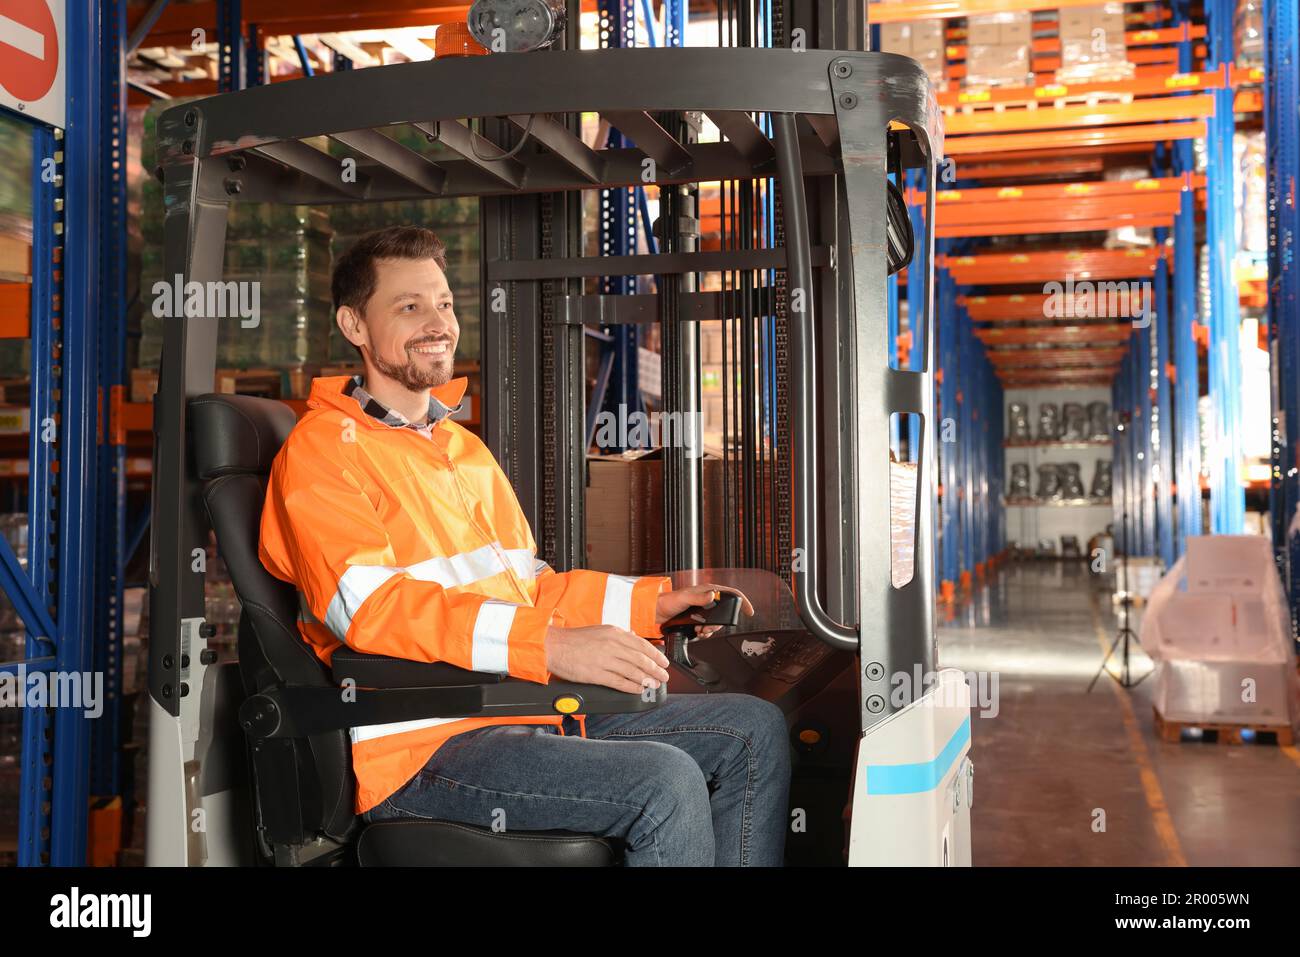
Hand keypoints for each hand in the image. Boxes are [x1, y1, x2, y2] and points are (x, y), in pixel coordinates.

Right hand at [544, 624, 670, 693]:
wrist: (554, 646)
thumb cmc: (575, 639)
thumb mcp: (601, 630)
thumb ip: (619, 635)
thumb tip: (634, 638)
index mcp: (614, 633)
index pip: (642, 644)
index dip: (656, 655)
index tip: (664, 662)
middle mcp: (611, 645)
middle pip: (640, 659)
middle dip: (655, 669)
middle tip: (664, 676)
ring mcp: (604, 660)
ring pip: (632, 671)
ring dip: (646, 679)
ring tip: (654, 684)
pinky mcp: (596, 674)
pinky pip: (618, 682)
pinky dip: (631, 687)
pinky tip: (638, 690)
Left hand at [655, 584, 753, 636]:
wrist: (656, 612)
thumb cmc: (667, 601)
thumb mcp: (683, 598)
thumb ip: (698, 597)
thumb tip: (712, 594)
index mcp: (707, 590)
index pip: (731, 593)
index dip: (742, 601)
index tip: (749, 611)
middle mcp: (707, 599)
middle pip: (725, 612)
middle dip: (720, 623)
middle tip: (709, 627)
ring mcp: (703, 610)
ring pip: (717, 622)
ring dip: (711, 629)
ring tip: (700, 630)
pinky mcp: (698, 619)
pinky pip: (708, 628)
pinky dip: (705, 632)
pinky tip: (698, 632)